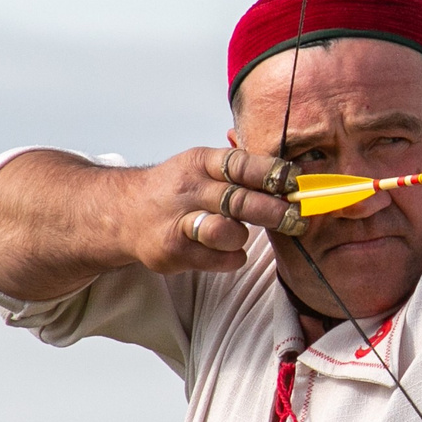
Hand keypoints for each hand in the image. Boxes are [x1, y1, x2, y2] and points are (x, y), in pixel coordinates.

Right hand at [127, 147, 302, 273]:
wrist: (124, 212)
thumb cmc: (176, 189)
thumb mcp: (200, 165)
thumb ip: (238, 168)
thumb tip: (290, 174)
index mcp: (200, 162)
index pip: (243, 164)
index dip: (274, 174)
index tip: (297, 183)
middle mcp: (189, 189)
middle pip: (240, 200)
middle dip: (275, 211)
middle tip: (298, 219)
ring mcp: (179, 222)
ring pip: (229, 232)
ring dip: (243, 236)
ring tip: (239, 234)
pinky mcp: (175, 252)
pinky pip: (221, 259)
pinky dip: (232, 257)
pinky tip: (224, 250)